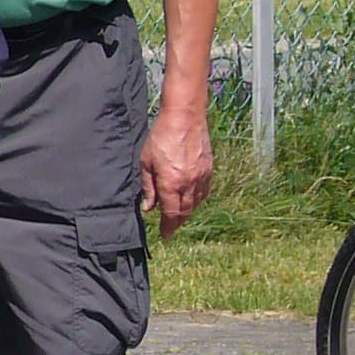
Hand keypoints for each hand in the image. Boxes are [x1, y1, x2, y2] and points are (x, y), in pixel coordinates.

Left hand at [140, 108, 213, 239]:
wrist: (185, 118)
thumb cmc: (161, 137)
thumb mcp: (146, 162)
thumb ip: (148, 187)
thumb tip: (148, 208)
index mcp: (171, 183)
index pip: (171, 214)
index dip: (168, 227)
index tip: (165, 236)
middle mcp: (189, 184)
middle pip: (185, 211)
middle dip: (177, 222)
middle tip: (171, 228)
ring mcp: (201, 177)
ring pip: (196, 203)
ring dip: (187, 212)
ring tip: (179, 215)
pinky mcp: (209, 169)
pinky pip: (204, 191)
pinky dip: (197, 200)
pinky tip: (191, 200)